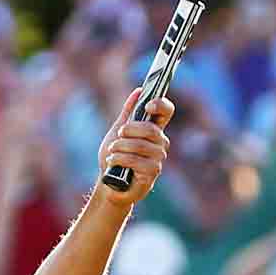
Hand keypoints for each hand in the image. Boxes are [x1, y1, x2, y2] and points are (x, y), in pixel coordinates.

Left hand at [94, 88, 173, 206]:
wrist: (108, 183)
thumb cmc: (115, 157)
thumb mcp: (117, 132)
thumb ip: (128, 113)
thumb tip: (138, 91)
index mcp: (153, 130)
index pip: (166, 111)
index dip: (161, 104)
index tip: (147, 105)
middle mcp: (160, 143)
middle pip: (151, 129)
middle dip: (129, 130)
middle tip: (118, 135)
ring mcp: (158, 158)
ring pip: (141, 145)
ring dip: (120, 147)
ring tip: (111, 151)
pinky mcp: (152, 173)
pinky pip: (136, 161)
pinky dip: (119, 159)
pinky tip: (113, 162)